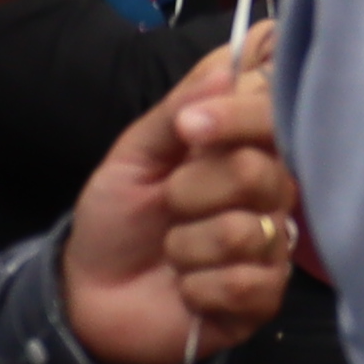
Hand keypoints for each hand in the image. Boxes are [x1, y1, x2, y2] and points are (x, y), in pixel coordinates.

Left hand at [57, 29, 301, 363]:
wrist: (91, 294)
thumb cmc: (117, 217)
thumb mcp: (133, 155)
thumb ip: (177, 109)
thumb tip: (229, 64)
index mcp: (243, 149)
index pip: (273, 116)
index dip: (236, 117)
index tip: (188, 128)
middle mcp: (269, 194)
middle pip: (259, 173)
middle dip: (192, 191)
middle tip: (168, 203)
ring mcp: (270, 246)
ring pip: (245, 232)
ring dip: (188, 244)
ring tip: (172, 251)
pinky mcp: (264, 298)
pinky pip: (245, 284)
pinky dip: (197, 286)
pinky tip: (186, 289)